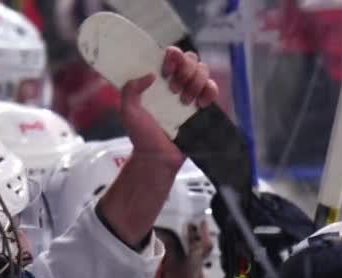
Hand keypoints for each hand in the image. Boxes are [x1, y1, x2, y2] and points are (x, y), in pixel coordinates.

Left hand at [120, 47, 218, 165]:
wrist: (157, 157)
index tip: (164, 71)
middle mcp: (176, 82)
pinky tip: (200, 104)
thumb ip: (130, 90)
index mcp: (158, 79)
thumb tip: (150, 75)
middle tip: (174, 89)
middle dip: (184, 69)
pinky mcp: (203, 106)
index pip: (171, 55)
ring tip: (184, 101)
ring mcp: (191, 93)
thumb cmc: (141, 135)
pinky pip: (213, 88)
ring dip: (195, 81)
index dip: (172, 56)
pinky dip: (210, 91)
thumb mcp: (128, 111)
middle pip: (191, 58)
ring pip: (203, 70)